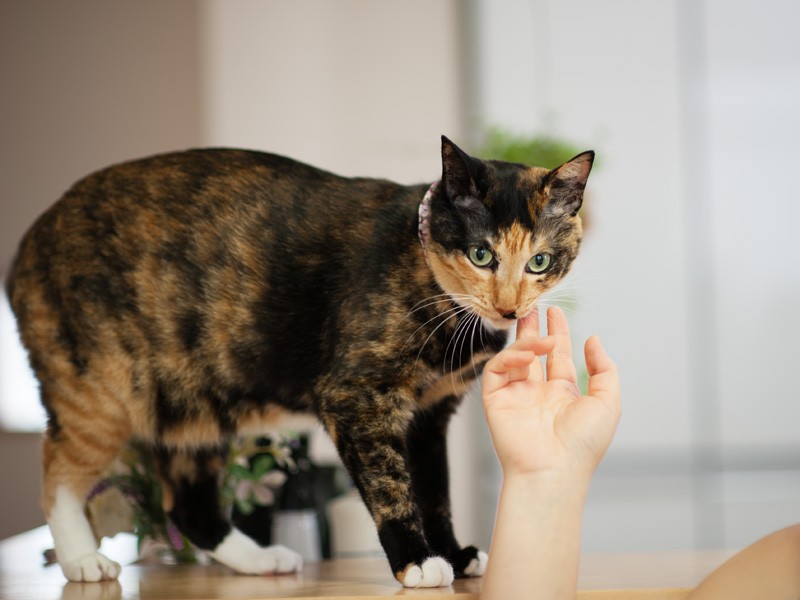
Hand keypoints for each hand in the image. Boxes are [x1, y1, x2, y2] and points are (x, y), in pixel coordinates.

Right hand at [482, 306, 619, 476]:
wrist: (554, 470)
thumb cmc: (583, 443)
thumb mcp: (608, 402)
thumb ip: (604, 369)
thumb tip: (594, 340)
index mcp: (563, 394)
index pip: (557, 356)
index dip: (557, 332)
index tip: (555, 312)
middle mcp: (538, 393)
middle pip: (532, 352)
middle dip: (532, 328)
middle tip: (532, 305)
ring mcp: (516, 395)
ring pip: (515, 357)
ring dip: (527, 341)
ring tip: (540, 333)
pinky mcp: (496, 399)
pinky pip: (497, 370)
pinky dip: (510, 356)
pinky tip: (528, 353)